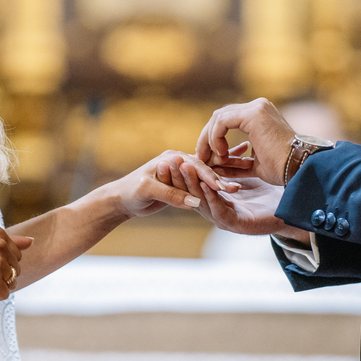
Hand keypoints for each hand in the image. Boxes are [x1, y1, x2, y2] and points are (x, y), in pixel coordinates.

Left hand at [115, 150, 238, 218]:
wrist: (122, 199)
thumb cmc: (131, 192)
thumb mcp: (148, 191)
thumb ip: (170, 194)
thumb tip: (194, 202)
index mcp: (172, 157)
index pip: (195, 167)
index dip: (209, 178)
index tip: (223, 188)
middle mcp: (179, 161)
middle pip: (204, 170)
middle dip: (220, 179)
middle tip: (237, 190)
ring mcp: (183, 172)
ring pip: (206, 178)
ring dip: (221, 182)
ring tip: (238, 191)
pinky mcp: (183, 184)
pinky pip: (202, 185)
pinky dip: (215, 187)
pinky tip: (230, 190)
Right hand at [163, 158, 293, 236]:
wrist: (293, 208)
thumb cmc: (273, 193)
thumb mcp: (250, 173)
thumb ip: (238, 163)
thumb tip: (233, 144)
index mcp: (219, 196)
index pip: (196, 181)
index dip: (184, 169)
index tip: (174, 155)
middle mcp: (219, 207)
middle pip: (194, 190)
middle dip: (181, 175)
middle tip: (170, 160)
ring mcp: (226, 217)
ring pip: (202, 200)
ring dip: (192, 184)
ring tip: (184, 168)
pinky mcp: (236, 225)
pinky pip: (219, 210)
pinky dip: (210, 198)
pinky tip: (205, 186)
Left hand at [196, 98, 295, 185]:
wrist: (300, 168)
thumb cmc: (282, 170)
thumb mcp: (254, 163)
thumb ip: (236, 159)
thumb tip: (216, 163)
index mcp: (260, 115)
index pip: (228, 119)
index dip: (214, 137)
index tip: (208, 156)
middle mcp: (258, 107)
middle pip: (220, 116)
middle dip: (207, 138)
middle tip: (202, 157)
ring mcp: (256, 108)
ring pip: (218, 118)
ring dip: (209, 140)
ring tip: (212, 159)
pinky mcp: (253, 114)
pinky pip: (222, 122)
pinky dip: (216, 139)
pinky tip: (222, 155)